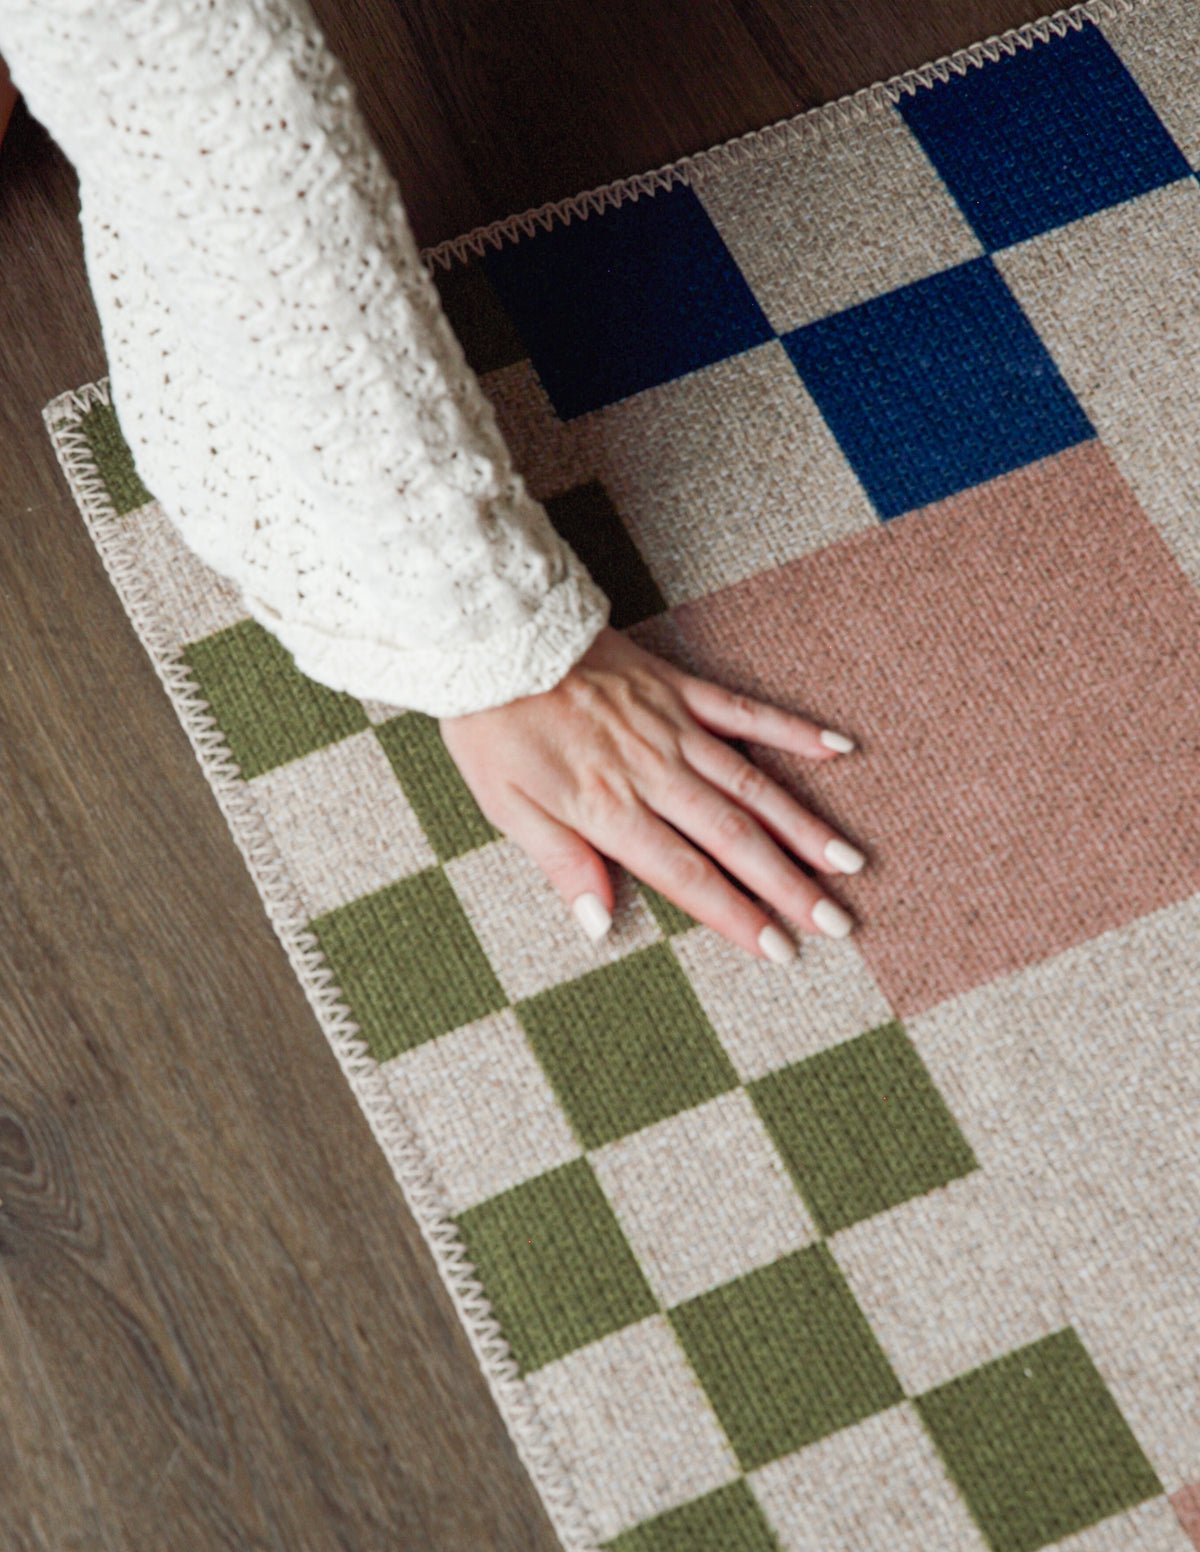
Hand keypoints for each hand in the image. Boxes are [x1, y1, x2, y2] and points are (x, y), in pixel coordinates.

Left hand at [438, 626, 864, 961]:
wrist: (496, 632)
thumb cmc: (493, 724)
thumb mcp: (505, 805)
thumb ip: (560, 863)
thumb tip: (599, 925)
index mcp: (609, 807)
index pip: (686, 875)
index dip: (736, 916)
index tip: (781, 949)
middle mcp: (653, 771)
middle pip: (733, 838)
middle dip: (789, 885)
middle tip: (838, 923)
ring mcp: (673, 726)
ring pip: (753, 783)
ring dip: (804, 826)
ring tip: (849, 862)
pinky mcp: (679, 687)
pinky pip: (746, 710)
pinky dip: (794, 731)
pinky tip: (839, 750)